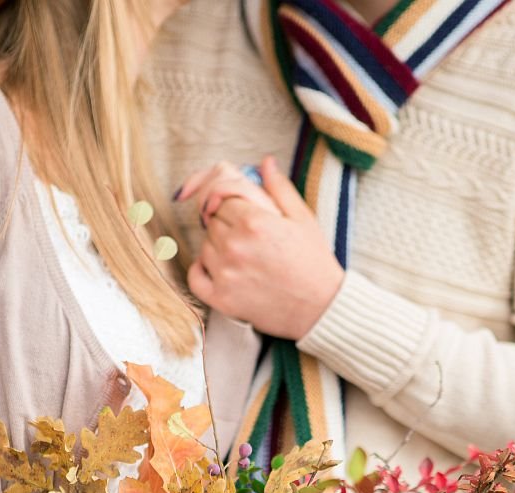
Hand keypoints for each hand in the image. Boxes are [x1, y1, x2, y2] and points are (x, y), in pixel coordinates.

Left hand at [180, 156, 344, 340]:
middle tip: (249, 238)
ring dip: (217, 248)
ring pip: (204, 246)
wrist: (320, 308)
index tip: (246, 215)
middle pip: (212, 221)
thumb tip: (264, 162)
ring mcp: (224, 273)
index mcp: (253, 221)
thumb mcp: (302, 219)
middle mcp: (234, 246)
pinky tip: (219, 269)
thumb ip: (279, 188)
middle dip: (226, 225)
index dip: (234, 205)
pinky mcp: (221, 299)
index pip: (223, 198)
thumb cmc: (314, 263)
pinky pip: (194, 276)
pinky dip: (201, 270)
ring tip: (243, 257)